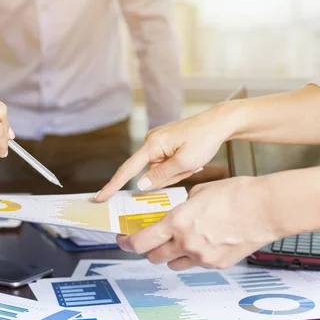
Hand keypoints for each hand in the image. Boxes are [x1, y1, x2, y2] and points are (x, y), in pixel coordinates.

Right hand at [95, 105, 234, 201]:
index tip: (100, 197)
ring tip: (194, 160)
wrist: (219, 122)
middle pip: (151, 173)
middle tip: (191, 166)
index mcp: (152, 144)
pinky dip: (179, 166)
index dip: (113, 185)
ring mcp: (157, 142)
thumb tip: (140, 185)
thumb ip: (160, 176)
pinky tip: (192, 157)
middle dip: (170, 176)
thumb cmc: (204, 139)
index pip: (127, 170)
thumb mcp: (184, 163)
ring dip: (177, 172)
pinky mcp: (164, 144)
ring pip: (161, 171)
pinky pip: (166, 164)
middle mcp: (151, 141)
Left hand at [116, 177, 279, 269]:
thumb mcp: (199, 192)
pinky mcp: (218, 264)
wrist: (266, 208)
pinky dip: (193, 257)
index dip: (127, 243)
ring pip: (173, 264)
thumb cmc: (236, 195)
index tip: (123, 240)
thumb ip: (182, 206)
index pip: (140, 242)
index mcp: (177, 223)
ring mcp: (202, 257)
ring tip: (177, 242)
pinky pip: (196, 265)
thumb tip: (176, 211)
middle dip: (148, 249)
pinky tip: (203, 243)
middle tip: (148, 241)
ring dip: (170, 255)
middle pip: (153, 257)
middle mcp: (186, 243)